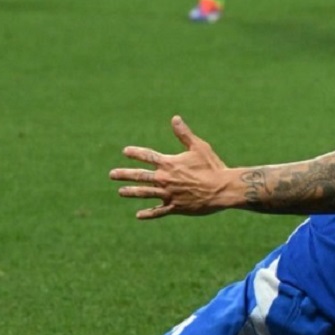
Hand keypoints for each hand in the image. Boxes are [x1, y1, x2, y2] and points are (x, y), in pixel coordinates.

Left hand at [108, 116, 231, 218]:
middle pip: (140, 176)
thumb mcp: (199, 147)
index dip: (135, 153)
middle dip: (124, 175)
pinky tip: (138, 215)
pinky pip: (158, 212)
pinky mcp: (175, 207)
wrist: (222, 189)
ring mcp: (169, 194)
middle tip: (112, 175)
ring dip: (131, 192)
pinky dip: (148, 214)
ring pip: (145, 193)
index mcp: (169, 163)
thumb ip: (184, 134)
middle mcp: (165, 179)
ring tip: (120, 192)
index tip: (125, 151)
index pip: (147, 156)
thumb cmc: (212, 166)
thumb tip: (174, 118)